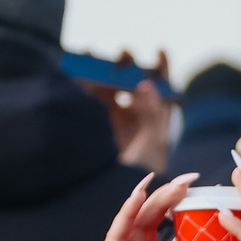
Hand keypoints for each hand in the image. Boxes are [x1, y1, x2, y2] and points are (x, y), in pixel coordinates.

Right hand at [44, 174, 240, 240]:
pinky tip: (142, 192)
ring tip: (183, 182)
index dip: (205, 229)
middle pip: (167, 226)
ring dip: (162, 199)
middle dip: (184, 203)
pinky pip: (119, 232)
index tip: (229, 212)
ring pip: (145, 221)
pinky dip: (129, 210)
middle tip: (209, 184)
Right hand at [83, 49, 174, 171]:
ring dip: (103, 71)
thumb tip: (147, 84)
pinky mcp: (99, 124)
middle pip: (133, 82)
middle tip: (122, 52)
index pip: (161, 88)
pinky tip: (79, 75)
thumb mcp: (153, 141)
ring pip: (111, 88)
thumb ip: (152, 111)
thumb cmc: (144, 170)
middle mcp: (137, 115)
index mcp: (155, 117)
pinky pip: (93, 100)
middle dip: (127, 65)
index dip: (161, 68)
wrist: (120, 189)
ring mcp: (117, 119)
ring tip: (93, 56)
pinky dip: (86, 85)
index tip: (159, 50)